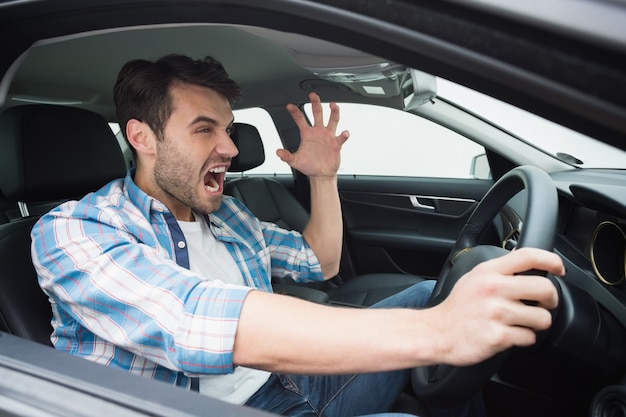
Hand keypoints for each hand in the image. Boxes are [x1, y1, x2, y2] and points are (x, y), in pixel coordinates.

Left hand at [277, 92, 349, 177]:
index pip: (300, 119)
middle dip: (315, 103)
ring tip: (333, 105)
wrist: (321, 174)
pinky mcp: (336, 143)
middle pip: (317, 113)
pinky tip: (344, 133)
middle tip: (312, 95)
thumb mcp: (295, 161)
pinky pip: (341, 137)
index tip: (289, 106)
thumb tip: (278, 152)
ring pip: (332, 120)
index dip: (295, 112)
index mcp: (307, 134)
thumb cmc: (309, 166)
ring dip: (333, 112)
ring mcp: (328, 136)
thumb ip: (286, 156)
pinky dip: (343, 134)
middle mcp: (318, 132)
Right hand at [432, 247, 562, 365]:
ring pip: (542, 318)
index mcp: (489, 272)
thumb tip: (529, 267)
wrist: (437, 332)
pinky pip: (530, 338)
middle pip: (544, 288)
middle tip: (543, 304)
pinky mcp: (498, 336)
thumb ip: (499, 271)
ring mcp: (496, 313)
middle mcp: (493, 289)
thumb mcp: (474, 278)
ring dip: (536, 323)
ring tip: (522, 322)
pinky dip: (524, 339)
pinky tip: (510, 335)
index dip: (551, 260)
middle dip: (551, 299)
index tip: (559, 269)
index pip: (528, 256)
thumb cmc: (458, 307)